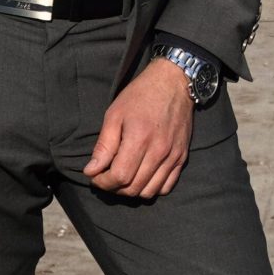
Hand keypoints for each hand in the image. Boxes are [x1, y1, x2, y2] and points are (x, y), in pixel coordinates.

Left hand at [85, 59, 194, 198]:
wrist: (174, 82)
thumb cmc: (140, 95)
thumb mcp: (115, 114)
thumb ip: (104, 146)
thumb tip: (91, 171)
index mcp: (139, 139)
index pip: (119, 177)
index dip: (103, 182)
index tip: (95, 176)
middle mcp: (158, 151)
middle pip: (133, 188)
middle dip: (114, 188)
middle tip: (106, 177)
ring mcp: (173, 156)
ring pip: (149, 191)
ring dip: (132, 190)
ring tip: (124, 178)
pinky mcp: (182, 157)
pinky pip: (167, 186)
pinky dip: (152, 188)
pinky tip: (142, 176)